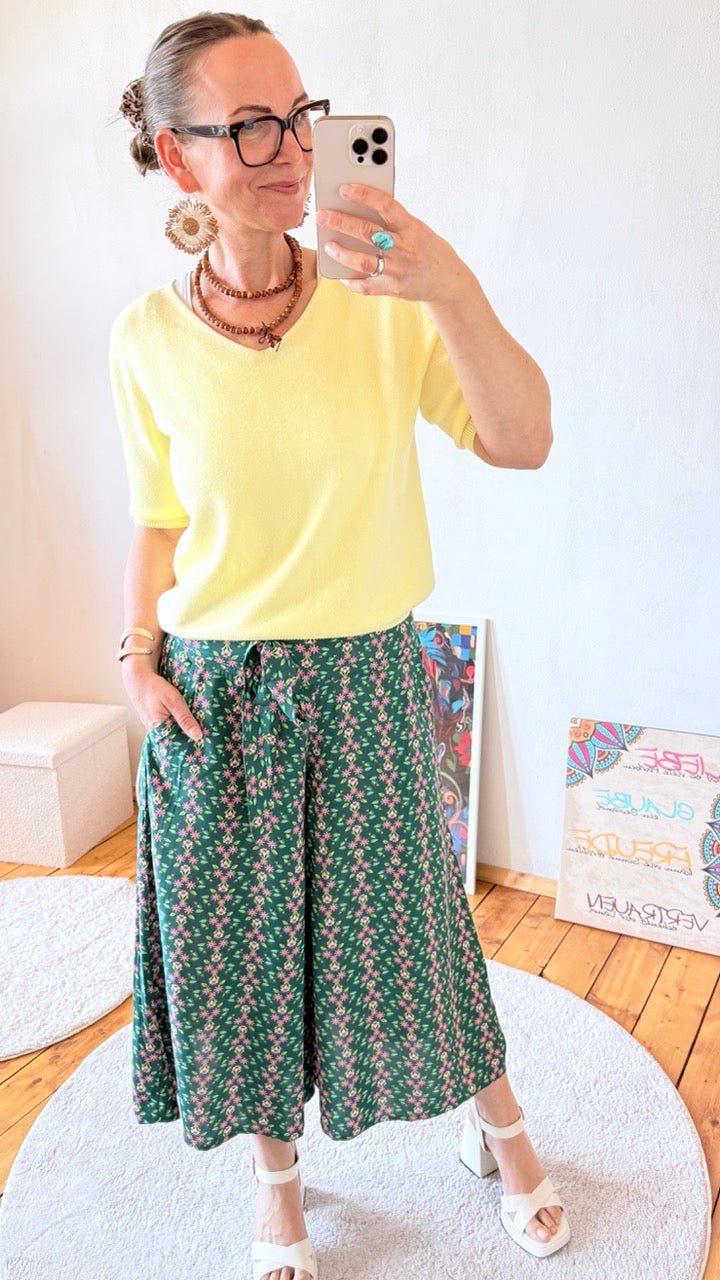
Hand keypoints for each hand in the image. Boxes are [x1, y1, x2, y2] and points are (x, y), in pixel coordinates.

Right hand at [124, 669, 202, 741]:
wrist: (138, 679)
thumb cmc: (155, 688)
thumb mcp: (173, 701)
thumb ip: (185, 719)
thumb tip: (197, 736)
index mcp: (159, 731)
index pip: (178, 746)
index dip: (192, 746)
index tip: (207, 745)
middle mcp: (156, 733)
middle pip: (177, 740)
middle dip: (191, 739)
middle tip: (209, 738)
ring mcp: (156, 728)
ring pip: (175, 733)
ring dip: (187, 731)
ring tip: (204, 731)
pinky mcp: (157, 722)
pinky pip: (171, 727)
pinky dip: (180, 724)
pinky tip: (191, 722)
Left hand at [316, 182, 466, 303]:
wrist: (450, 282)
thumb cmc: (430, 249)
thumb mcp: (418, 229)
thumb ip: (395, 221)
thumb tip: (362, 207)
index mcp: (412, 228)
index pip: (386, 206)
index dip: (364, 195)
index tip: (344, 188)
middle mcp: (405, 249)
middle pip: (367, 233)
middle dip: (341, 222)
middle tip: (322, 216)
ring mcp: (399, 271)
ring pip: (363, 261)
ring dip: (342, 253)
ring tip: (329, 245)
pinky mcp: (394, 289)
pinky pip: (367, 287)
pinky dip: (352, 282)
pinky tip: (341, 276)